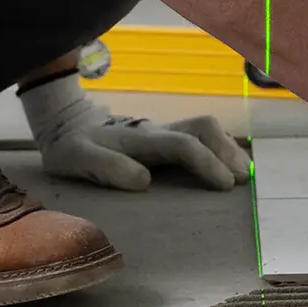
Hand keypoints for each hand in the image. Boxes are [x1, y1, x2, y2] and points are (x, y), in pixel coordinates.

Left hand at [20, 74, 248, 190]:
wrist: (65, 121)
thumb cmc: (71, 146)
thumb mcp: (76, 158)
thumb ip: (107, 167)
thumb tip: (144, 181)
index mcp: (139, 139)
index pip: (183, 144)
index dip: (207, 162)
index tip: (225, 185)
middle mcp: (156, 131)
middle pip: (203, 127)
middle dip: (227, 150)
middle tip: (242, 179)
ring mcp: (161, 131)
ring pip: (204, 128)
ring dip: (226, 147)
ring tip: (242, 173)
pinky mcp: (162, 135)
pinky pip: (198, 135)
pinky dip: (217, 147)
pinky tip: (225, 163)